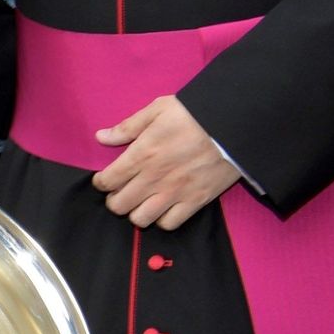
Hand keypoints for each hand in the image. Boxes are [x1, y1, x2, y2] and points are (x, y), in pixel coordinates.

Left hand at [91, 96, 239, 230]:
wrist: (233, 125)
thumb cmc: (194, 113)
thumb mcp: (158, 109)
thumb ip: (127, 127)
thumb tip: (101, 137)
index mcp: (142, 155)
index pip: (108, 181)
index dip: (100, 183)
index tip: (104, 180)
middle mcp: (154, 179)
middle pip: (119, 206)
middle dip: (114, 200)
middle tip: (121, 192)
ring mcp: (174, 193)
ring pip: (140, 219)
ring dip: (136, 212)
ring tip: (141, 202)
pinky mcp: (195, 202)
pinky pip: (169, 224)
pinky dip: (162, 219)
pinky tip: (162, 208)